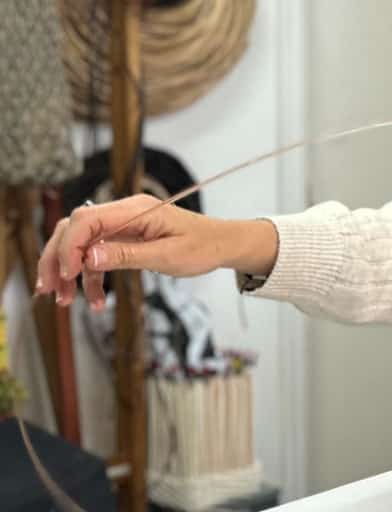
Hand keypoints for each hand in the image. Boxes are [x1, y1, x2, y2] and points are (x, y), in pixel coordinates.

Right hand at [35, 195, 276, 309]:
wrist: (222, 244)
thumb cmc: (203, 246)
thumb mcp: (168, 256)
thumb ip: (127, 255)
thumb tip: (89, 257)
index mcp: (134, 210)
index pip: (86, 220)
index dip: (69, 246)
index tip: (66, 274)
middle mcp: (123, 213)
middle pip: (74, 230)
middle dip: (57, 259)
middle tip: (49, 289)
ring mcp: (122, 226)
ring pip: (80, 245)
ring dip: (68, 272)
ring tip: (64, 300)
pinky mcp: (124, 240)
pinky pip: (97, 256)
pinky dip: (91, 278)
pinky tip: (94, 301)